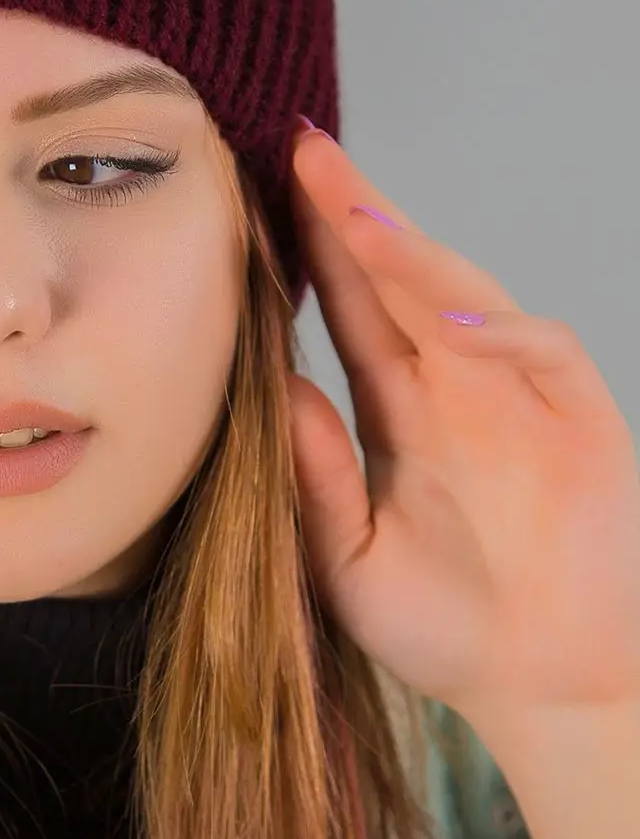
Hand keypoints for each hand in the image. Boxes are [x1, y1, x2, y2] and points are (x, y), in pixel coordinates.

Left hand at [287, 121, 639, 736]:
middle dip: (354, 211)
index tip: (259, 186)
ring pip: (464, 295)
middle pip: (399, 276)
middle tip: (302, 148)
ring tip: (356, 216)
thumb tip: (275, 385)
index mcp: (398, 405)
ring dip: (413, 253)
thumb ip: (317, 478)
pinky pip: (542, 350)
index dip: (312, 245)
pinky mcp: (579, 418)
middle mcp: (455, 382)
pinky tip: (450, 320)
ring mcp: (518, 394)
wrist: (543, 690)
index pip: (348, 304)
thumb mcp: (350, 559)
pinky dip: (502, 328)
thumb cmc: (445, 628)